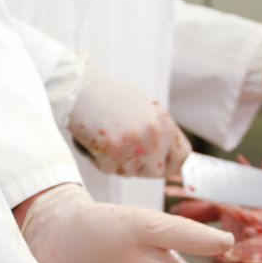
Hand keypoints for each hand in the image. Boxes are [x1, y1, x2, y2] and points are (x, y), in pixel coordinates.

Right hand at [68, 70, 191, 176]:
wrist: (79, 90)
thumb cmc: (108, 98)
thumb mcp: (142, 108)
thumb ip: (156, 131)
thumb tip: (166, 156)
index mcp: (163, 121)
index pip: (182, 156)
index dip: (170, 164)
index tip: (158, 164)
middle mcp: (154, 135)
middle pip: (157, 172)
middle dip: (141, 168)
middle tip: (124, 155)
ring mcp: (135, 145)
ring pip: (130, 172)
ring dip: (117, 162)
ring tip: (105, 139)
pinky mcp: (113, 153)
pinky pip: (109, 169)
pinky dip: (98, 159)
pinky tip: (92, 141)